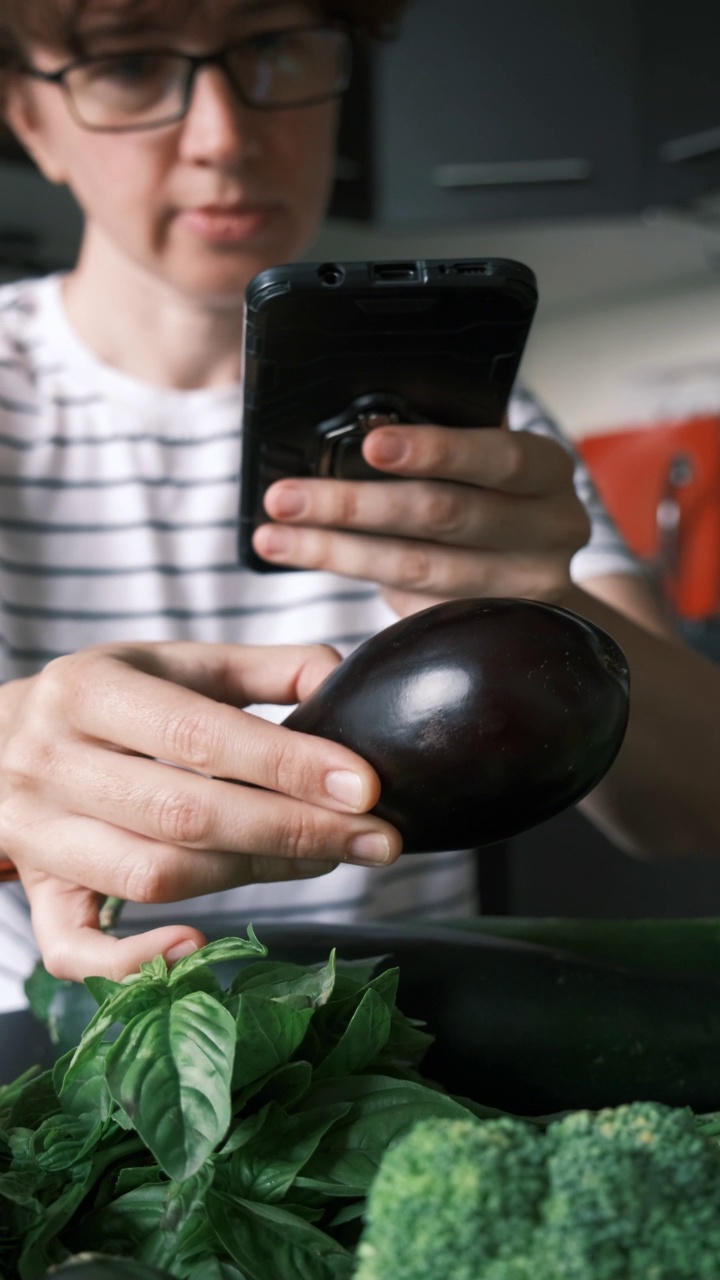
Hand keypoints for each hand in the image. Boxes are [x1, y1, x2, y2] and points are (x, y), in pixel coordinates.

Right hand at [0, 642, 399, 981]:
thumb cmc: (105, 702)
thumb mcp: (167, 663)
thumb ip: (257, 669)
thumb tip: (342, 679)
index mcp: (89, 690)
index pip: (198, 733)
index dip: (287, 764)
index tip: (365, 787)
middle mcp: (51, 762)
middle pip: (183, 814)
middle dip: (292, 830)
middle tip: (376, 840)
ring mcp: (34, 834)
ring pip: (151, 876)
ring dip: (251, 876)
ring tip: (326, 861)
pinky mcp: (34, 892)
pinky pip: (72, 949)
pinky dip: (136, 960)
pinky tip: (201, 947)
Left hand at [254, 422, 590, 615]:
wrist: (539, 582)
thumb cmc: (493, 501)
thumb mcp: (484, 464)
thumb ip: (440, 449)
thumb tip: (354, 433)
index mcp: (549, 469)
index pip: (497, 455)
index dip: (434, 450)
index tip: (370, 445)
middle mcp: (552, 529)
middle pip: (444, 515)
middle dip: (354, 504)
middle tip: (287, 497)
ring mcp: (526, 587)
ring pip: (418, 569)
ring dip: (337, 551)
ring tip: (276, 537)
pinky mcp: (492, 632)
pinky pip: (413, 606)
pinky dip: (357, 581)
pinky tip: (313, 563)